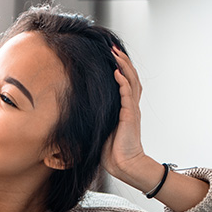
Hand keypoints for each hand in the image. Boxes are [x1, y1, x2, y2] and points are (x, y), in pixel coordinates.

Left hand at [102, 46, 147, 181]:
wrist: (124, 164)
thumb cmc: (112, 151)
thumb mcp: (101, 129)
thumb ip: (97, 118)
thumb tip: (80, 112)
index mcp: (125, 108)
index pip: (126, 82)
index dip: (120, 68)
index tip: (110, 56)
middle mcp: (130, 106)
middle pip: (131, 76)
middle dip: (122, 61)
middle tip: (112, 47)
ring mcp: (131, 110)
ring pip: (131, 81)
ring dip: (123, 66)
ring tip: (115, 53)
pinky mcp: (130, 115)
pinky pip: (127, 95)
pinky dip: (123, 82)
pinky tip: (116, 72)